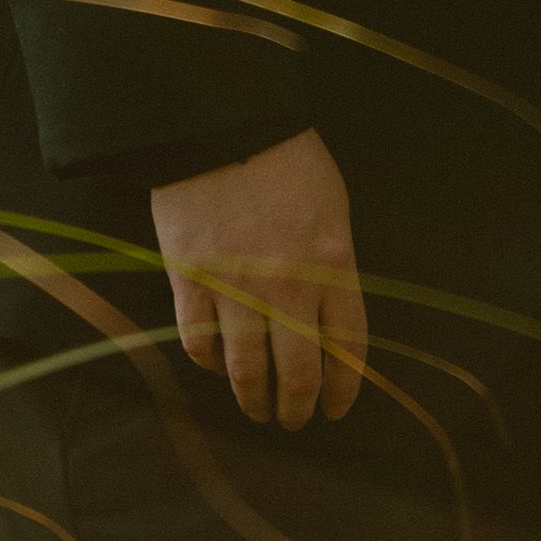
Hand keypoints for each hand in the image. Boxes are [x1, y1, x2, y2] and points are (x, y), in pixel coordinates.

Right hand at [149, 126, 367, 428]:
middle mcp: (288, 284)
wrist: (223, 121)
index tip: (337, 408)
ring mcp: (237, 286)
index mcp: (333, 261)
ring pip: (246, 371)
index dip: (344, 388)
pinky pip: (199, 344)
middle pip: (298, 374)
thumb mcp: (331, 206)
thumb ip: (334, 264)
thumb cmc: (286, 157)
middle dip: (298, 408)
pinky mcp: (191, 281)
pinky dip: (208, 364)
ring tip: (257, 409)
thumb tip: (330, 318)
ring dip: (254, 400)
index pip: (348, 347)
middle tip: (293, 419)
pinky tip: (216, 366)